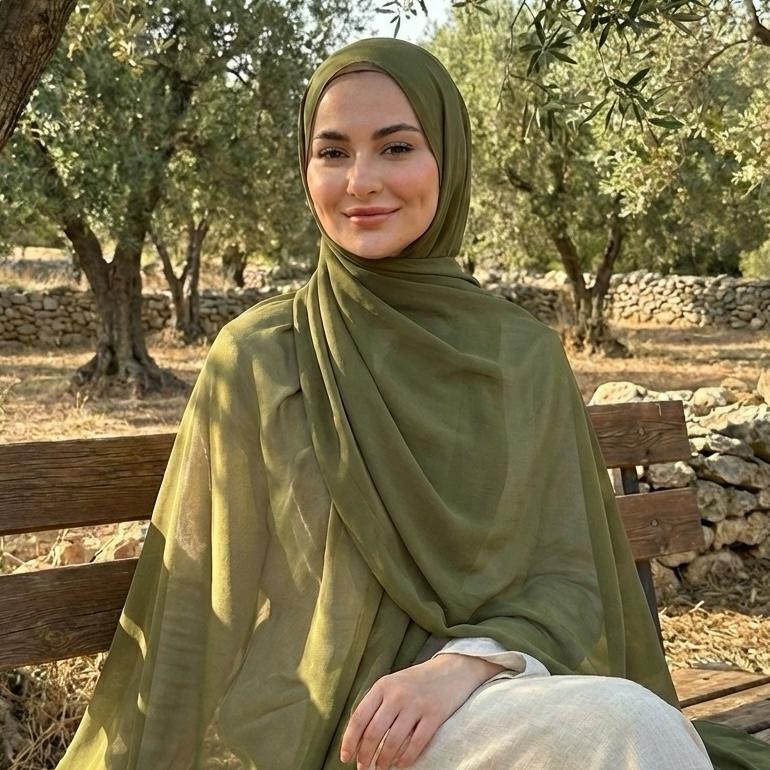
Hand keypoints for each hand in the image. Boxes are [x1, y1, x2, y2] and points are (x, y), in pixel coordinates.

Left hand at [339, 653, 505, 768]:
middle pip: (374, 732)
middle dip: (365, 755)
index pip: (359, 718)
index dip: (349, 741)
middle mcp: (397, 695)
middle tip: (363, 767)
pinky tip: (400, 764)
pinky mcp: (434, 716)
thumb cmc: (417, 681)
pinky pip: (416, 744)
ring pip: (393, 742)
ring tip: (380, 768)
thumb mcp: (392, 684)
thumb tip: (358, 737)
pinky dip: (405, 759)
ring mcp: (416, 705)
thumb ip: (377, 705)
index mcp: (382, 686)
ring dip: (383, 761)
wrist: (451, 669)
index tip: (345, 757)